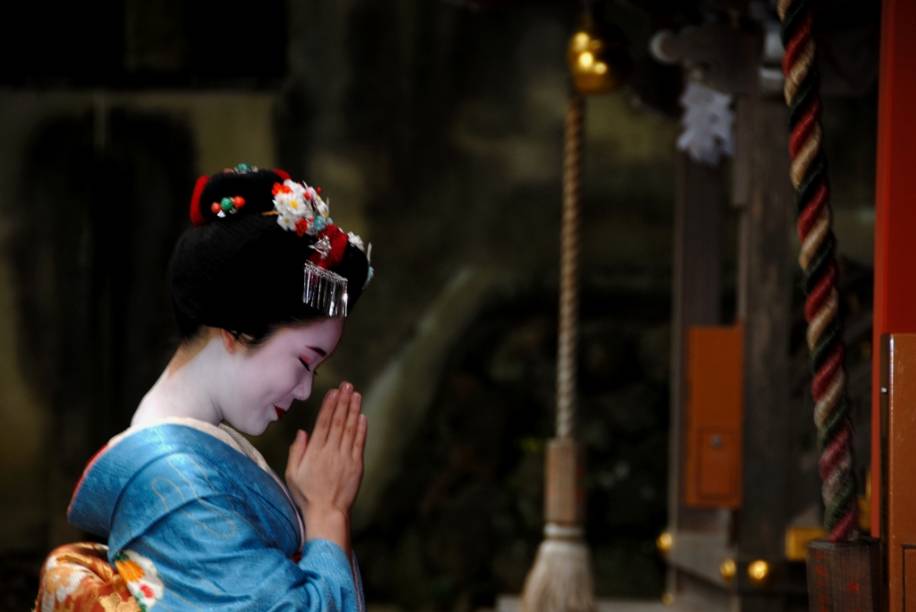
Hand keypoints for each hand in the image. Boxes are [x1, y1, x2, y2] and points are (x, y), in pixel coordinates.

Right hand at [285, 382, 367, 552]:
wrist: (326, 514)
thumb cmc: (306, 495)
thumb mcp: (292, 474)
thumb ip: (296, 451)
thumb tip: (303, 431)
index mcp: (314, 452)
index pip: (323, 423)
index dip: (329, 405)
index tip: (334, 392)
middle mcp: (331, 452)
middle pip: (338, 421)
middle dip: (343, 402)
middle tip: (348, 385)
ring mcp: (345, 458)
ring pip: (350, 429)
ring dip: (353, 410)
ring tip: (356, 395)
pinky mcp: (356, 466)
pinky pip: (360, 443)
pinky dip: (361, 429)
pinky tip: (362, 417)